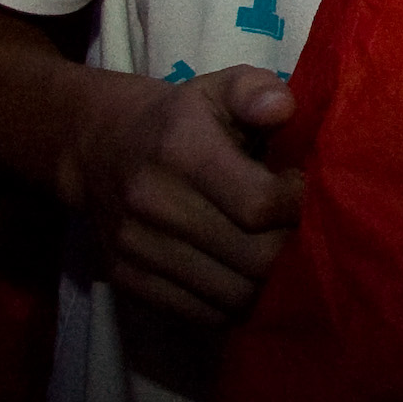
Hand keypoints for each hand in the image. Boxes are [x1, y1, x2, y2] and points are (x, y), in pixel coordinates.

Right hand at [72, 64, 300, 325]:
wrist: (100, 148)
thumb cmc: (183, 117)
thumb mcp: (222, 87)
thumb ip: (258, 91)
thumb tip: (282, 109)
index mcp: (182, 150)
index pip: (259, 204)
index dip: (296, 204)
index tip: (301, 190)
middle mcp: (152, 203)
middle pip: (252, 257)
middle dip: (291, 248)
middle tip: (298, 230)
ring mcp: (135, 247)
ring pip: (230, 295)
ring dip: (267, 283)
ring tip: (276, 253)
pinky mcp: (127, 280)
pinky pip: (199, 315)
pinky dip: (233, 305)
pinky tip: (245, 277)